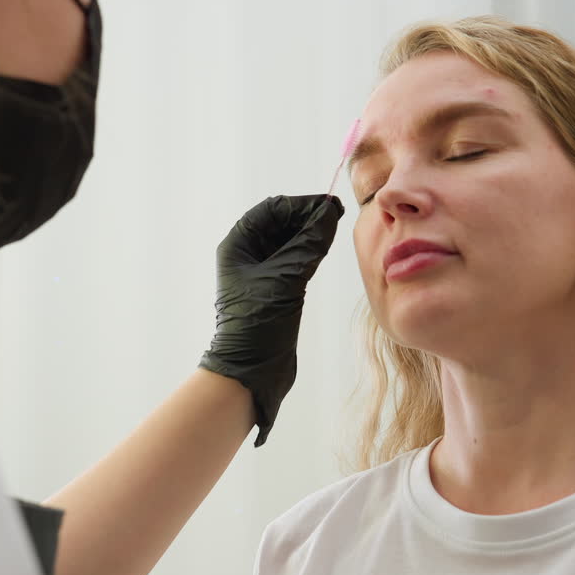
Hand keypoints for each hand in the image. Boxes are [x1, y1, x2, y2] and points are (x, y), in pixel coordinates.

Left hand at [198, 194, 343, 445]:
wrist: (252, 369)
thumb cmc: (259, 322)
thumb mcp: (287, 277)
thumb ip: (308, 243)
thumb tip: (329, 213)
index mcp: (237, 246)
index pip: (270, 210)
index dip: (299, 204)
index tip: (328, 206)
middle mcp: (246, 255)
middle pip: (279, 223)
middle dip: (306, 217)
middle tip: (337, 216)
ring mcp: (260, 272)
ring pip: (288, 242)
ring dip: (310, 234)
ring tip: (334, 230)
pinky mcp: (274, 289)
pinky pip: (293, 260)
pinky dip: (309, 252)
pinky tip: (324, 249)